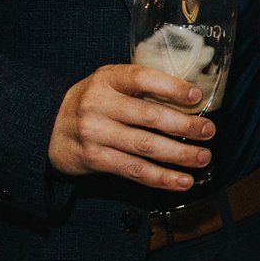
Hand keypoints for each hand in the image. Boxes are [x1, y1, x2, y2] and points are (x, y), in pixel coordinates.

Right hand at [48, 64, 216, 190]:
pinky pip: (134, 170)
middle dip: (185, 126)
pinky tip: (182, 181)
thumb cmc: (93, 102)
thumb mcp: (110, 83)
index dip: (171, 87)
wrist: (50, 128)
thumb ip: (140, 86)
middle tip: (209, 131)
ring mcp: (94, 133)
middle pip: (149, 117)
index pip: (142, 79)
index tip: (197, 96)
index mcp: (107, 78)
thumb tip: (192, 96)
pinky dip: (161, 177)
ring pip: (145, 146)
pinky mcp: (94, 159)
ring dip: (179, 155)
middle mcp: (98, 104)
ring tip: (203, 158)